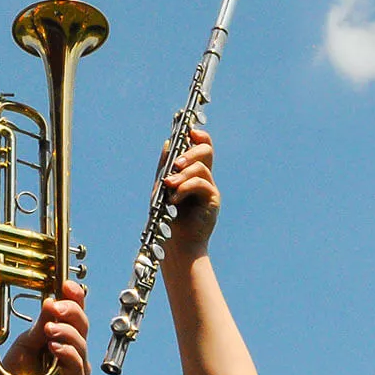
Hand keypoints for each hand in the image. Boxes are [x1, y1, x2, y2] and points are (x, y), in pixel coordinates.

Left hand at [0, 281, 89, 374]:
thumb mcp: (25, 343)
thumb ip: (40, 326)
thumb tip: (51, 302)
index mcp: (60, 334)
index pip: (73, 311)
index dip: (73, 296)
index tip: (66, 285)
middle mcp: (73, 348)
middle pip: (81, 323)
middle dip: (70, 311)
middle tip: (55, 307)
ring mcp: (77, 367)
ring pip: (81, 343)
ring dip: (66, 333)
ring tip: (49, 330)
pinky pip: (78, 366)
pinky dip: (67, 354)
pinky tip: (55, 348)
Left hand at [161, 128, 219, 260]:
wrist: (174, 243)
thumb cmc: (166, 217)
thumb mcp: (161, 188)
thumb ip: (165, 167)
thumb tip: (167, 142)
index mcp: (191, 172)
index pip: (200, 147)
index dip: (198, 136)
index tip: (188, 131)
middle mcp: (203, 178)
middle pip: (206, 151)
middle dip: (190, 152)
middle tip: (175, 164)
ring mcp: (209, 188)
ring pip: (202, 167)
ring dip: (183, 173)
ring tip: (169, 184)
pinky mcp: (213, 200)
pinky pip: (202, 183)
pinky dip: (185, 188)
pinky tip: (174, 199)